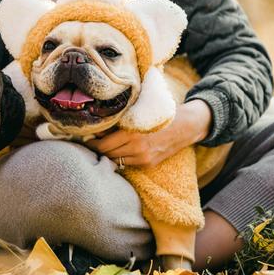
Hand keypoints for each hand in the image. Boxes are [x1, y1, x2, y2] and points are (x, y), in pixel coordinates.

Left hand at [84, 99, 212, 167]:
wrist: (186, 126)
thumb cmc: (160, 113)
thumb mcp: (138, 111)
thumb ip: (120, 119)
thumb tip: (99, 126)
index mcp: (132, 134)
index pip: (104, 145)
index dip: (93, 143)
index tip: (87, 138)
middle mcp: (137, 149)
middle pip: (108, 154)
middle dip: (98, 149)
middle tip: (92, 142)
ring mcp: (143, 158)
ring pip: (116, 161)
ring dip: (109, 154)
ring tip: (104, 146)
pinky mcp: (148, 164)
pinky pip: (127, 164)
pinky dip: (121, 157)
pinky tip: (119, 150)